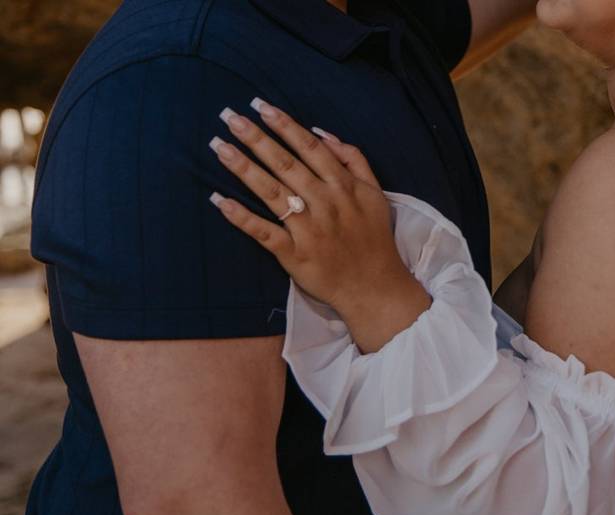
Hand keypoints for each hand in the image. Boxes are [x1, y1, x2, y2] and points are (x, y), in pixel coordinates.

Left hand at [209, 98, 430, 351]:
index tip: (261, 106)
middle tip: (229, 117)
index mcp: (344, 186)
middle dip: (256, 138)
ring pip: (272, 192)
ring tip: (220, 147)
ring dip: (244, 168)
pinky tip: (220, 201)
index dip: (285, 126)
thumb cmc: (374, 240)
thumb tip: (324, 133)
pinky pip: (264, 232)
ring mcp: (308, 229)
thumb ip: (355, 161)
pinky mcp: (295, 254)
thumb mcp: (376, 194)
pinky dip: (242, 218)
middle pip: (285, 164)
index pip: (309, 148)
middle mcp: (325, 203)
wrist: (375, 288)